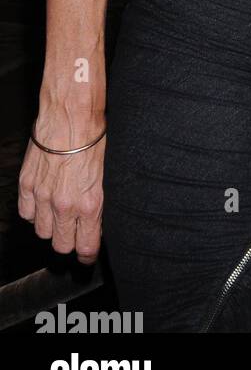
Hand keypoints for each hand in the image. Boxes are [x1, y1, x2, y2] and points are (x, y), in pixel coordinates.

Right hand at [17, 120, 105, 264]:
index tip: (88, 254)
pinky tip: (43, 202)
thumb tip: (93, 218)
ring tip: (58, 214)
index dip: (87, 254)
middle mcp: (64, 205)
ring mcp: (42, 196)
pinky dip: (34, 212)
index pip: (85, 245)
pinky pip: (27, 213)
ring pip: (42, 231)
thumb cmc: (94, 138)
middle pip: (60, 244)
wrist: (72, 114)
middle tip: (73, 234)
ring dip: (50, 226)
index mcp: (89, 204)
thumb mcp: (104, 174)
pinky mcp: (26, 185)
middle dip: (68, 242)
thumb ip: (96, 200)